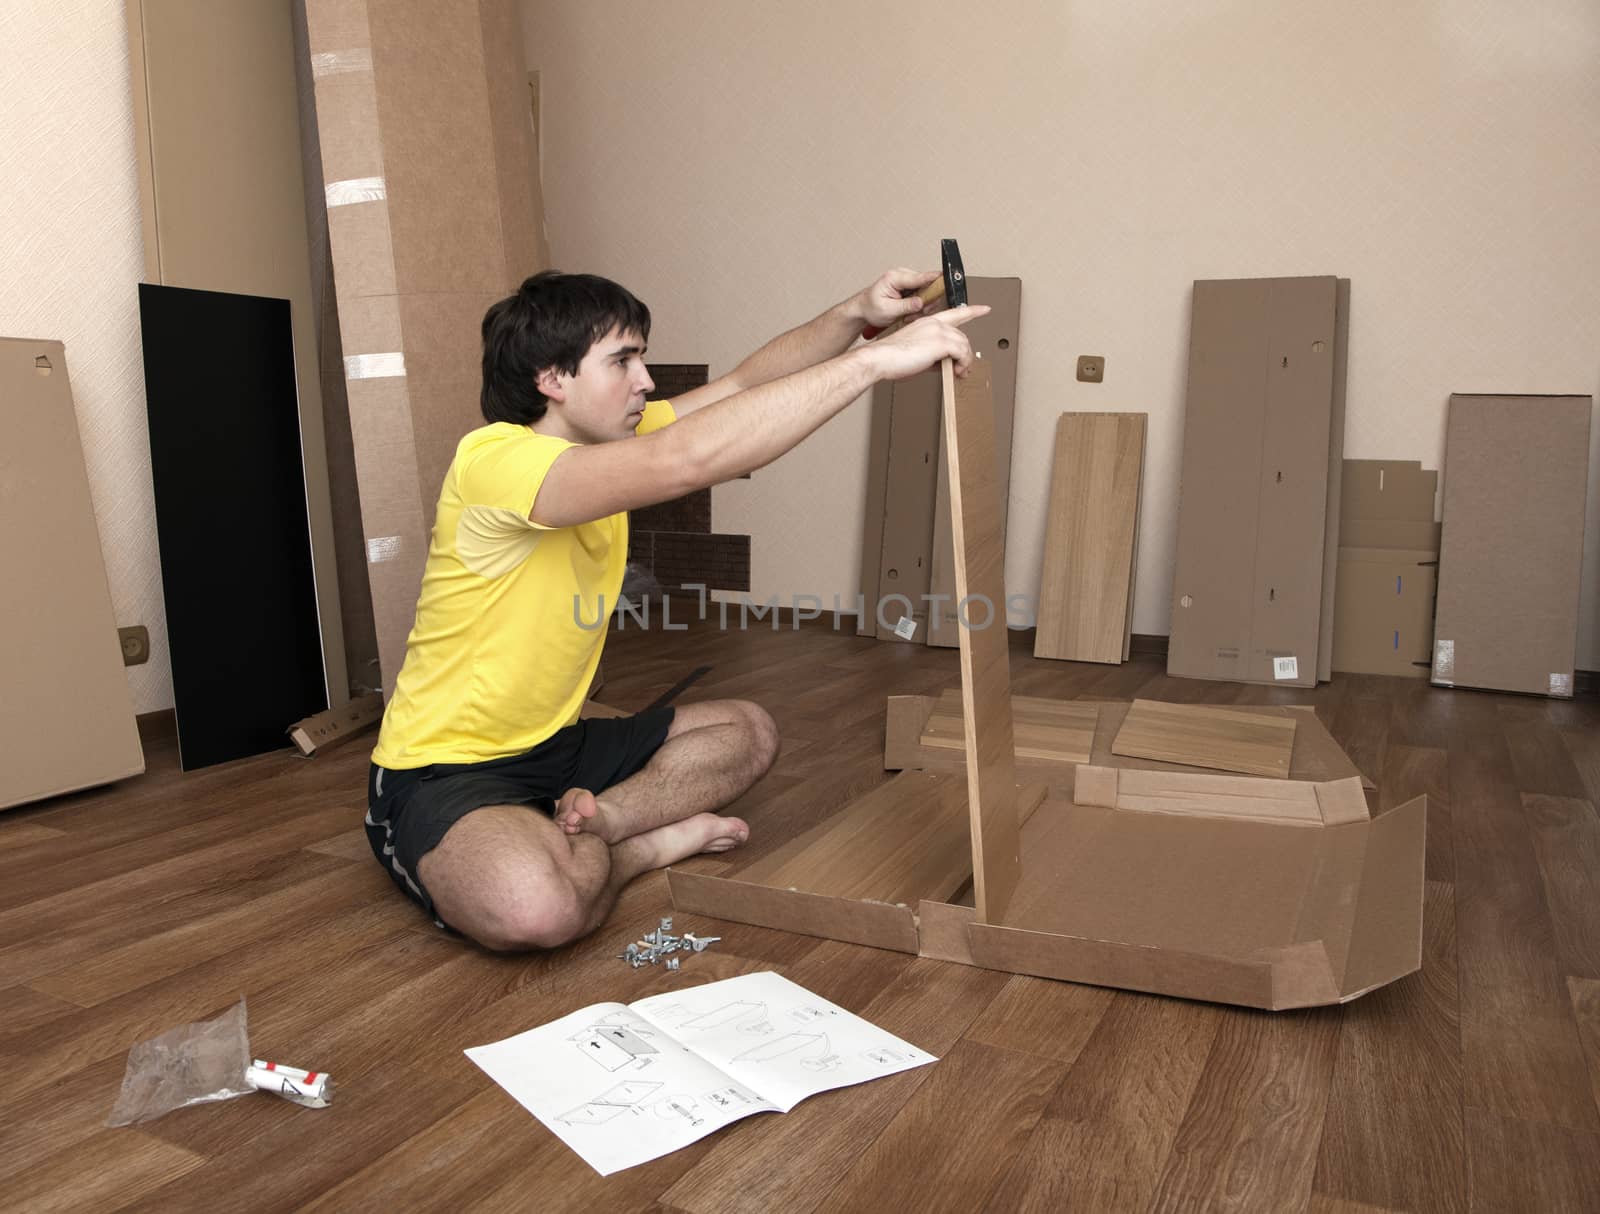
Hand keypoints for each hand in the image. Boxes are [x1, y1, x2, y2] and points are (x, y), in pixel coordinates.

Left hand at [855, 267, 940, 328]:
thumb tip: (920, 303)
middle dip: (924, 304)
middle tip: (912, 315)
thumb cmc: (871, 308)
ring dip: (921, 307)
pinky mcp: (910, 287)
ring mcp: (907, 281)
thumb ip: (905, 306)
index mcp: (895, 277)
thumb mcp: (887, 310)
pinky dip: (918, 307)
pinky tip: (908, 312)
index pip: (921, 277)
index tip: (947, 281)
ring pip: (927, 293)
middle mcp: (903, 275)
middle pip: (928, 286)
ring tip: (907, 315)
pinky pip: (923, 296)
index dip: (935, 280)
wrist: (864, 309)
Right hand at [864, 304, 991, 381]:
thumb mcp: (917, 354)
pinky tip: (957, 371)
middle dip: (965, 354)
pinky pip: (962, 353)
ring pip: (964, 344)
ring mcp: (938, 331)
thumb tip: (945, 364)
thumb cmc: (892, 358)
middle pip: (962, 336)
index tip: (984, 309)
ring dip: (964, 361)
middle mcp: (934, 323)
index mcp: (927, 322)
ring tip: (959, 373)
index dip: (972, 311)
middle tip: (962, 368)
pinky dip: (963, 364)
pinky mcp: (941, 342)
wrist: (881, 359)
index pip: (954, 313)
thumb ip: (933, 355)